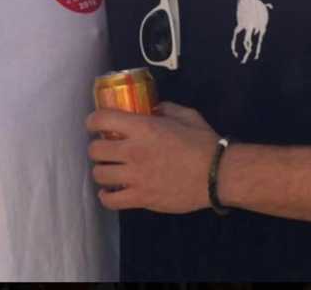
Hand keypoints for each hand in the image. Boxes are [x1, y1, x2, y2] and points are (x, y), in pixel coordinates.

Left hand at [86, 101, 218, 212]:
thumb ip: (165, 109)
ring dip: (102, 169)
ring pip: (99, 174)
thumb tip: (153, 109)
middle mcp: (134, 151)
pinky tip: (112, 190)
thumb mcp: (186, 115)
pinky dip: (106, 196)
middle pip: (95, 150)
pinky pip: (111, 200)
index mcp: (143, 128)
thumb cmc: (203, 142)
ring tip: (110, 168)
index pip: (102, 120)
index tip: (96, 123)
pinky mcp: (141, 199)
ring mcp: (135, 177)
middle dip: (97, 147)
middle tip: (106, 147)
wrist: (217, 174)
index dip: (93, 120)